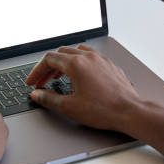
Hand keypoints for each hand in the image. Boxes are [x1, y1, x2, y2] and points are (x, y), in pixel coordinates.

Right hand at [26, 44, 141, 132]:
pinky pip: (90, 57)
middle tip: (43, 81)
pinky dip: (79, 63)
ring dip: (64, 62)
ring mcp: (100, 60)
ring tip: (59, 76)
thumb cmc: (104, 110)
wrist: (130, 112)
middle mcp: (88, 57)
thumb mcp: (70, 107)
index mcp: (76, 64)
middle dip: (49, 67)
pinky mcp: (109, 65)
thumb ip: (49, 99)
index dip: (37, 71)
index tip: (33, 81)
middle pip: (61, 53)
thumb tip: (38, 95)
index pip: (49, 59)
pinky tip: (80, 76)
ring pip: (76, 52)